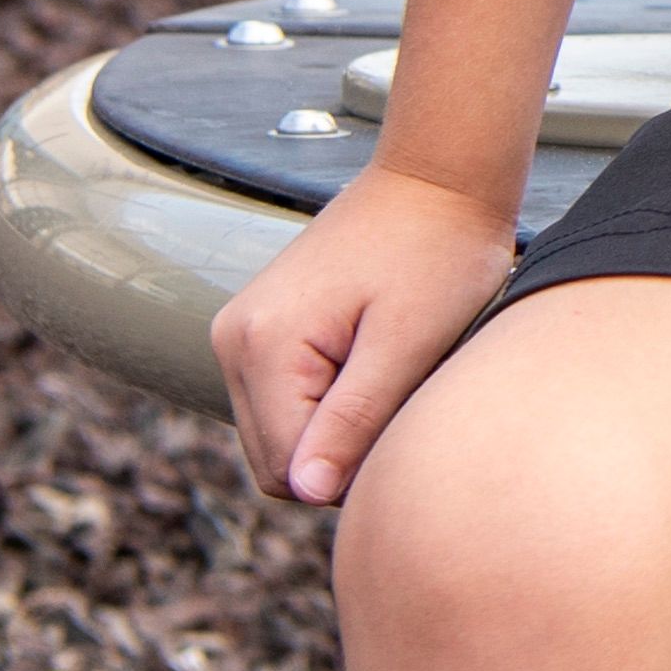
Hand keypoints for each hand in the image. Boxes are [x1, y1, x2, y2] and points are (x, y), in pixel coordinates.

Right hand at [210, 158, 519, 508]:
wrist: (435, 179)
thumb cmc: (438, 253)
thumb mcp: (407, 343)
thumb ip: (354, 419)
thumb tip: (307, 492)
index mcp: (261, 346)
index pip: (289, 470)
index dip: (354, 471)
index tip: (407, 421)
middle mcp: (232, 342)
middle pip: (276, 461)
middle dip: (341, 453)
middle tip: (403, 396)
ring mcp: (240, 334)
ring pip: (280, 436)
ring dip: (336, 429)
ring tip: (389, 372)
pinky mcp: (260, 331)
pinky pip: (285, 403)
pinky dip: (329, 403)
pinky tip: (373, 362)